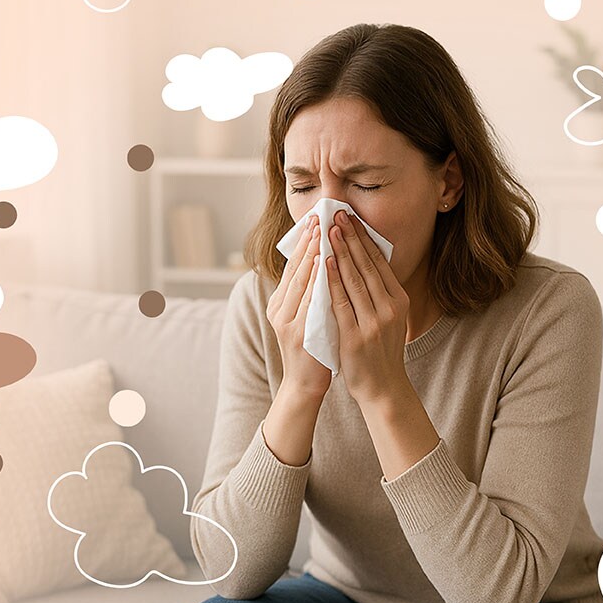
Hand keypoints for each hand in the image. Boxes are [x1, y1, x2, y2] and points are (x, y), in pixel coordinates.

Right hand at [267, 215, 332, 400]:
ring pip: (299, 281)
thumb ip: (310, 293)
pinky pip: (308, 301)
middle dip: (308, 242)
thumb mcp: (306, 317)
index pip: (294, 266)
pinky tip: (323, 264)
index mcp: (280, 303)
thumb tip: (322, 262)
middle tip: (319, 217)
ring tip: (322, 232)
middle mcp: (279, 309)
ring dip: (311, 255)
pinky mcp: (297, 333)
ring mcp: (287, 321)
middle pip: (294, 268)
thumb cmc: (312, 349)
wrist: (305, 385)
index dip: (304, 242)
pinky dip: (315, 281)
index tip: (316, 219)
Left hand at [324, 210, 410, 404]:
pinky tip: (325, 263)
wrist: (383, 387)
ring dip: (340, 251)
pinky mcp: (356, 336)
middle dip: (351, 237)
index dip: (364, 238)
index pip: (379, 262)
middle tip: (338, 214)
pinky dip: (332, 280)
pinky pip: (341, 301)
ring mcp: (373, 322)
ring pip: (354, 279)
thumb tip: (365, 261)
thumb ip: (380, 293)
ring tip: (329, 229)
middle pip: (367, 265)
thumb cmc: (381, 351)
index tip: (351, 218)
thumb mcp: (389, 318)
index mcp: (398, 301)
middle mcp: (390, 308)